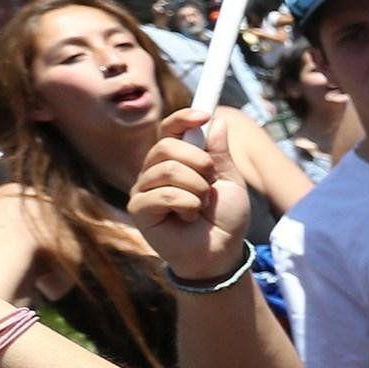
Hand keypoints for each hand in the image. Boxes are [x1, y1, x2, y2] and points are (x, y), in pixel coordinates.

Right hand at [125, 108, 250, 282]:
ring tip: (202, 205)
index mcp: (176, 161)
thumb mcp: (229, 181)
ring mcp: (144, 190)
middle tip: (211, 183)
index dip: (183, 119)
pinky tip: (190, 218)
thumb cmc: (224, 218)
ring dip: (197, 188)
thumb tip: (216, 121)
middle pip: (166, 147)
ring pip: (167, 170)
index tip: (203, 115)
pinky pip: (162, 194)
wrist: (222, 252)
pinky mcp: (139, 210)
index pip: (169, 130)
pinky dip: (187, 204)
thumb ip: (219, 154)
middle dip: (199, 162)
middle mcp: (154, 172)